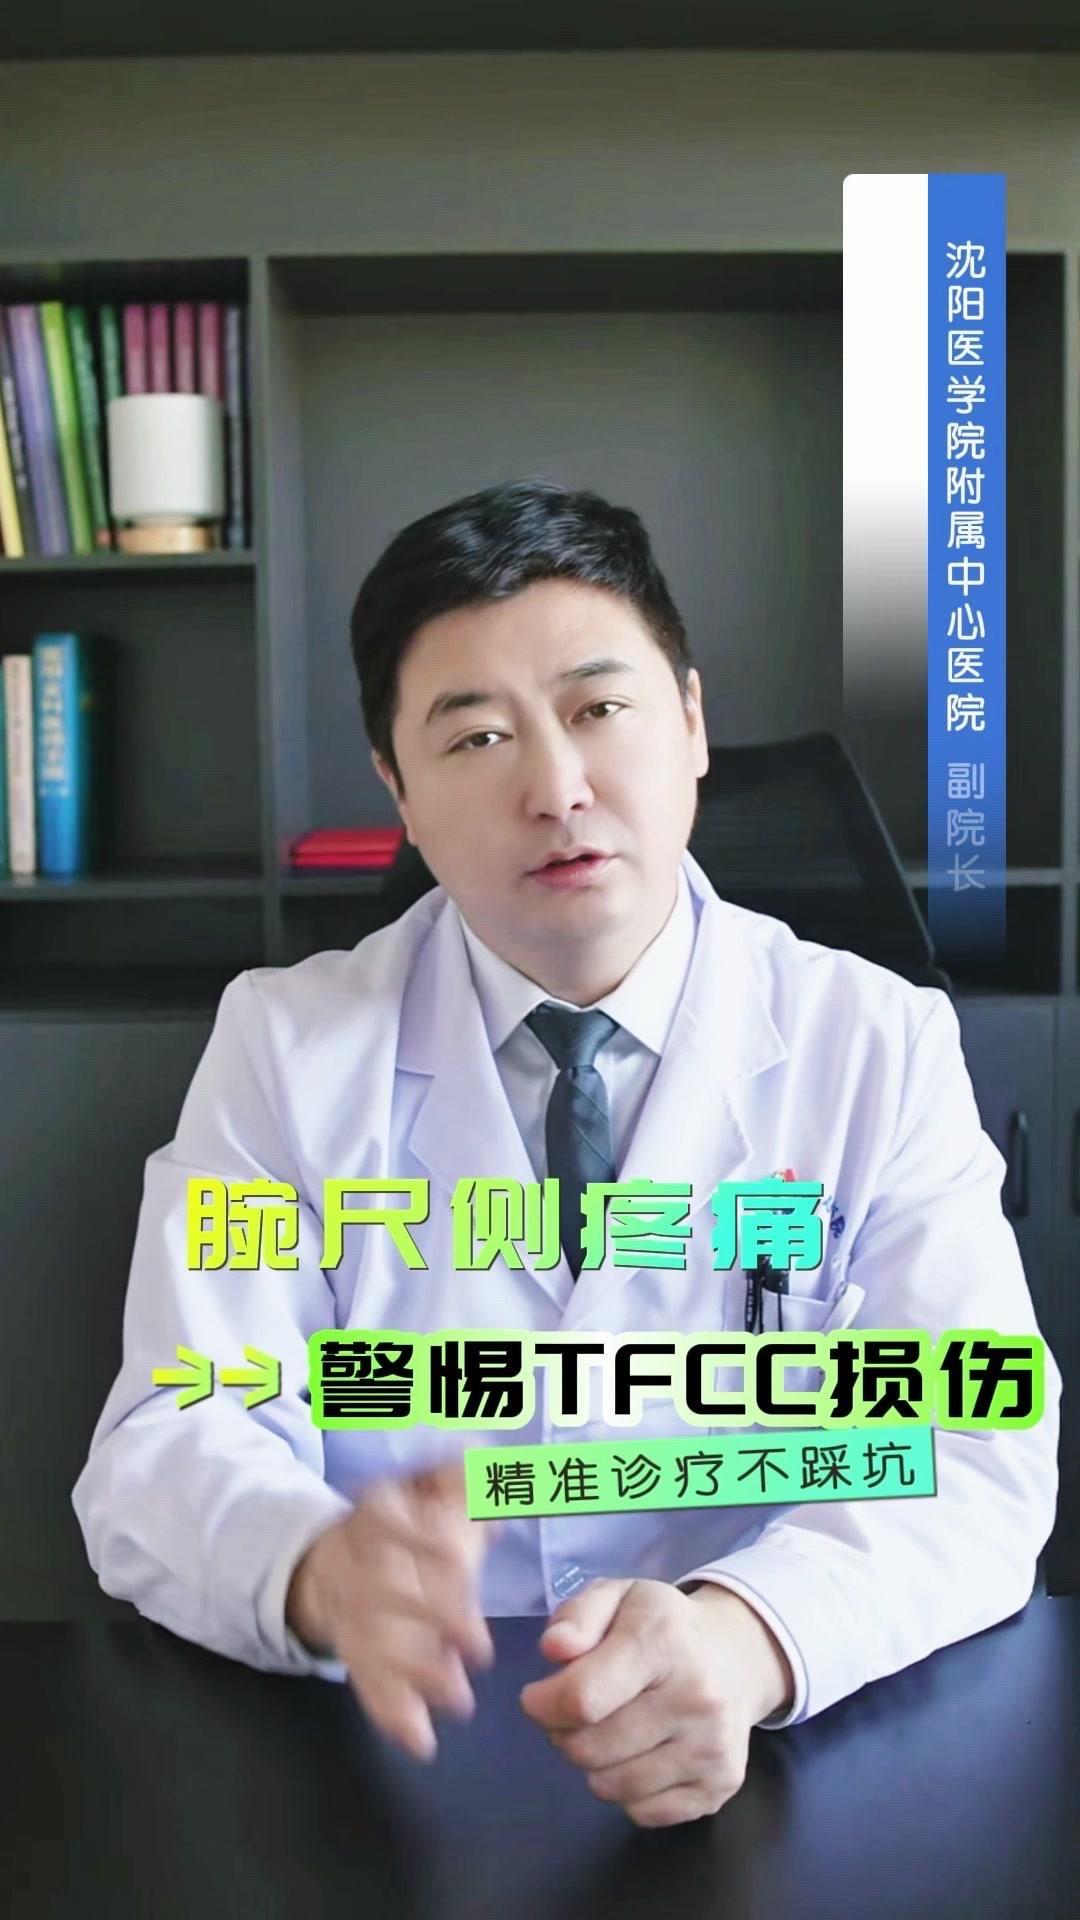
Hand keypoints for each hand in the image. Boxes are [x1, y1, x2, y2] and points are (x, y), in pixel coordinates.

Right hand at [286, 1460, 496, 1761]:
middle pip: (385, 1588)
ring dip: (416, 1673)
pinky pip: (365, 1682)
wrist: (339, 1556)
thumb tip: (491, 1472)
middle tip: (479, 1648)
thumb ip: (465, 1478)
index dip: (421, 1538)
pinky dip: (391, 1713)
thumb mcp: (435, 1484)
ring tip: (460, 1701)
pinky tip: (420, 1740)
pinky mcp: (351, 1651)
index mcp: (377, 1509)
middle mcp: (355, 1559)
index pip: (390, 1520)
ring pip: (374, 1641)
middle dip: (432, 1617)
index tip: (459, 1555)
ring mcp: (348, 1609)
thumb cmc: (411, 1517)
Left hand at [519, 1576, 794, 1827]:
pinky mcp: (720, 1786)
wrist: (736, 1657)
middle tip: (574, 1714)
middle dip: (563, 1734)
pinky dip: (627, 1791)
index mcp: (664, 1641)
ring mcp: (712, 1747)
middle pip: (590, 1748)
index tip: (535, 1698)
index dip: (542, 1705)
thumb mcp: (617, 1596)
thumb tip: (554, 1649)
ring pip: (612, 1787)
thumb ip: (577, 1616)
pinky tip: (640, 1754)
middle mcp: (696, 1697)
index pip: (582, 1697)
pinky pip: (642, 1813)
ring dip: (594, 1765)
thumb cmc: (662, 1627)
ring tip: (609, 1730)